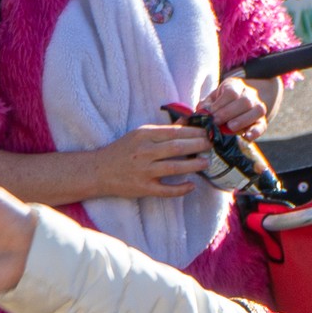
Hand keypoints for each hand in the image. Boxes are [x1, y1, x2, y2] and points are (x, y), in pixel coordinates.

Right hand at [89, 122, 211, 198]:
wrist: (99, 171)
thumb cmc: (122, 151)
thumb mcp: (139, 135)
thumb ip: (163, 131)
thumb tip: (186, 122)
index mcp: (143, 136)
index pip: (174, 132)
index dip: (193, 132)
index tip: (208, 132)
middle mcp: (144, 152)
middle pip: (177, 148)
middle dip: (198, 145)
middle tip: (212, 145)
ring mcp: (144, 171)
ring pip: (174, 167)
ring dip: (193, 165)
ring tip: (206, 162)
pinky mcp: (144, 188)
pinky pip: (167, 190)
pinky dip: (181, 188)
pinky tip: (191, 185)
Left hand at [193, 77, 269, 136]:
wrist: (237, 106)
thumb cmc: (221, 103)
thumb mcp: (212, 99)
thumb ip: (206, 105)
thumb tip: (201, 112)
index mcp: (236, 86)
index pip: (231, 92)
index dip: (221, 104)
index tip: (211, 114)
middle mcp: (250, 94)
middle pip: (245, 101)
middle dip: (228, 113)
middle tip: (216, 122)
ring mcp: (258, 107)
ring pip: (257, 111)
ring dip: (242, 120)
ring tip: (229, 128)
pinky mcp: (262, 121)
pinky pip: (262, 126)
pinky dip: (255, 132)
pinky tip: (246, 137)